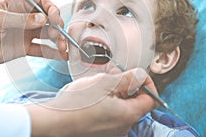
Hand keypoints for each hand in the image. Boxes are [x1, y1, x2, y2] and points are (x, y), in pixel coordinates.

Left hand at [0, 0, 67, 65]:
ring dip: (58, 41)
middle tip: (59, 37)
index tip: (55, 19)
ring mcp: (25, 34)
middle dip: (57, 27)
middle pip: (48, 20)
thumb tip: (43, 19)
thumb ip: (20, 20)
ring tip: (64, 49)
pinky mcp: (24, 48)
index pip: (41, 3)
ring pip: (47, 36)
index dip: (51, 9)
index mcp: (17, 5)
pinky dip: (52, 53)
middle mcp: (25, 19)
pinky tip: (62, 56)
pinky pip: (41, 50)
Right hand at [26, 68, 157, 136]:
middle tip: (112, 74)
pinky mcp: (101, 131)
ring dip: (115, 92)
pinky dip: (107, 102)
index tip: (136, 74)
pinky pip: (110, 114)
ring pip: (121, 107)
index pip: (151, 100)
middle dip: (126, 85)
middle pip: (135, 102)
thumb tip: (141, 75)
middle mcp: (123, 127)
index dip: (147, 84)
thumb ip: (127, 79)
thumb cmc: (77, 104)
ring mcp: (111, 131)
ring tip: (99, 83)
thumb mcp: (104, 83)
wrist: (54, 122)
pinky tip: (93, 95)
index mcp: (128, 115)